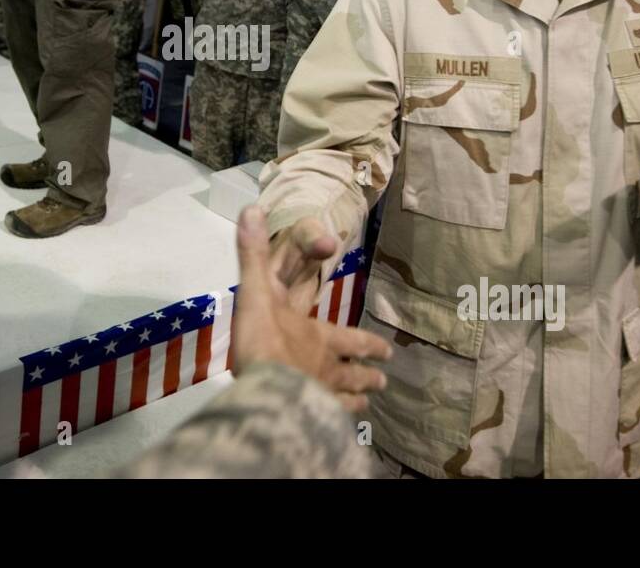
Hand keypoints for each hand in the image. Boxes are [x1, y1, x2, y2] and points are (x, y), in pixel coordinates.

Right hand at [232, 207, 390, 411]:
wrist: (266, 391)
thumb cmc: (264, 341)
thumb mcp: (256, 292)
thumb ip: (253, 254)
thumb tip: (252, 207)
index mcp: (320, 336)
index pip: (351, 338)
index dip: (368, 343)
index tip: (387, 350)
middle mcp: (327, 367)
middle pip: (354, 371)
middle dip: (368, 374)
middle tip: (384, 381)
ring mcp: (320, 396)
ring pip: (345, 398)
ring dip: (357, 399)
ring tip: (368, 405)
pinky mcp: (309, 419)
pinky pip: (328, 423)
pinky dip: (337, 425)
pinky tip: (340, 432)